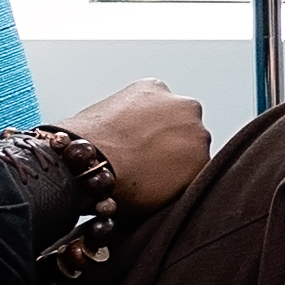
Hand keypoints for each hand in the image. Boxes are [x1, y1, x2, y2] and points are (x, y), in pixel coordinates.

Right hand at [68, 84, 216, 213]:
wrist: (88, 165)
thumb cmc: (83, 143)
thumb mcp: (101, 114)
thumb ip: (123, 119)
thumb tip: (118, 138)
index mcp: (155, 88)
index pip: (162, 112)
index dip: (150, 135)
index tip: (140, 149)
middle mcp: (183, 105)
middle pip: (183, 130)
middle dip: (169, 148)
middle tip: (146, 169)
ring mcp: (196, 134)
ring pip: (192, 155)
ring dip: (177, 168)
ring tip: (148, 185)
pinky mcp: (201, 163)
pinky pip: (194, 179)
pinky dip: (180, 188)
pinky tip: (157, 196)